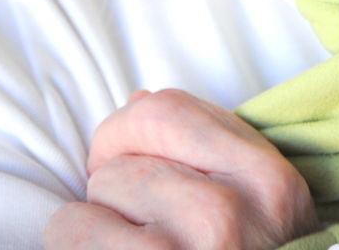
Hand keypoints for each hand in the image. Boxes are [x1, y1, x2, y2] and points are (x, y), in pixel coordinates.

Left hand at [43, 88, 318, 248]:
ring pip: (85, 208)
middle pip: (118, 161)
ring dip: (92, 236)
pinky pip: (70, 241)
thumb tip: (138, 101)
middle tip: (136, 231)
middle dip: (113, 194)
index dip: (128, 131)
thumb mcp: (265, 212)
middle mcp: (228, 220)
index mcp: (269, 185)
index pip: (164, 111)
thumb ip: (213, 150)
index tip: (124, 160)